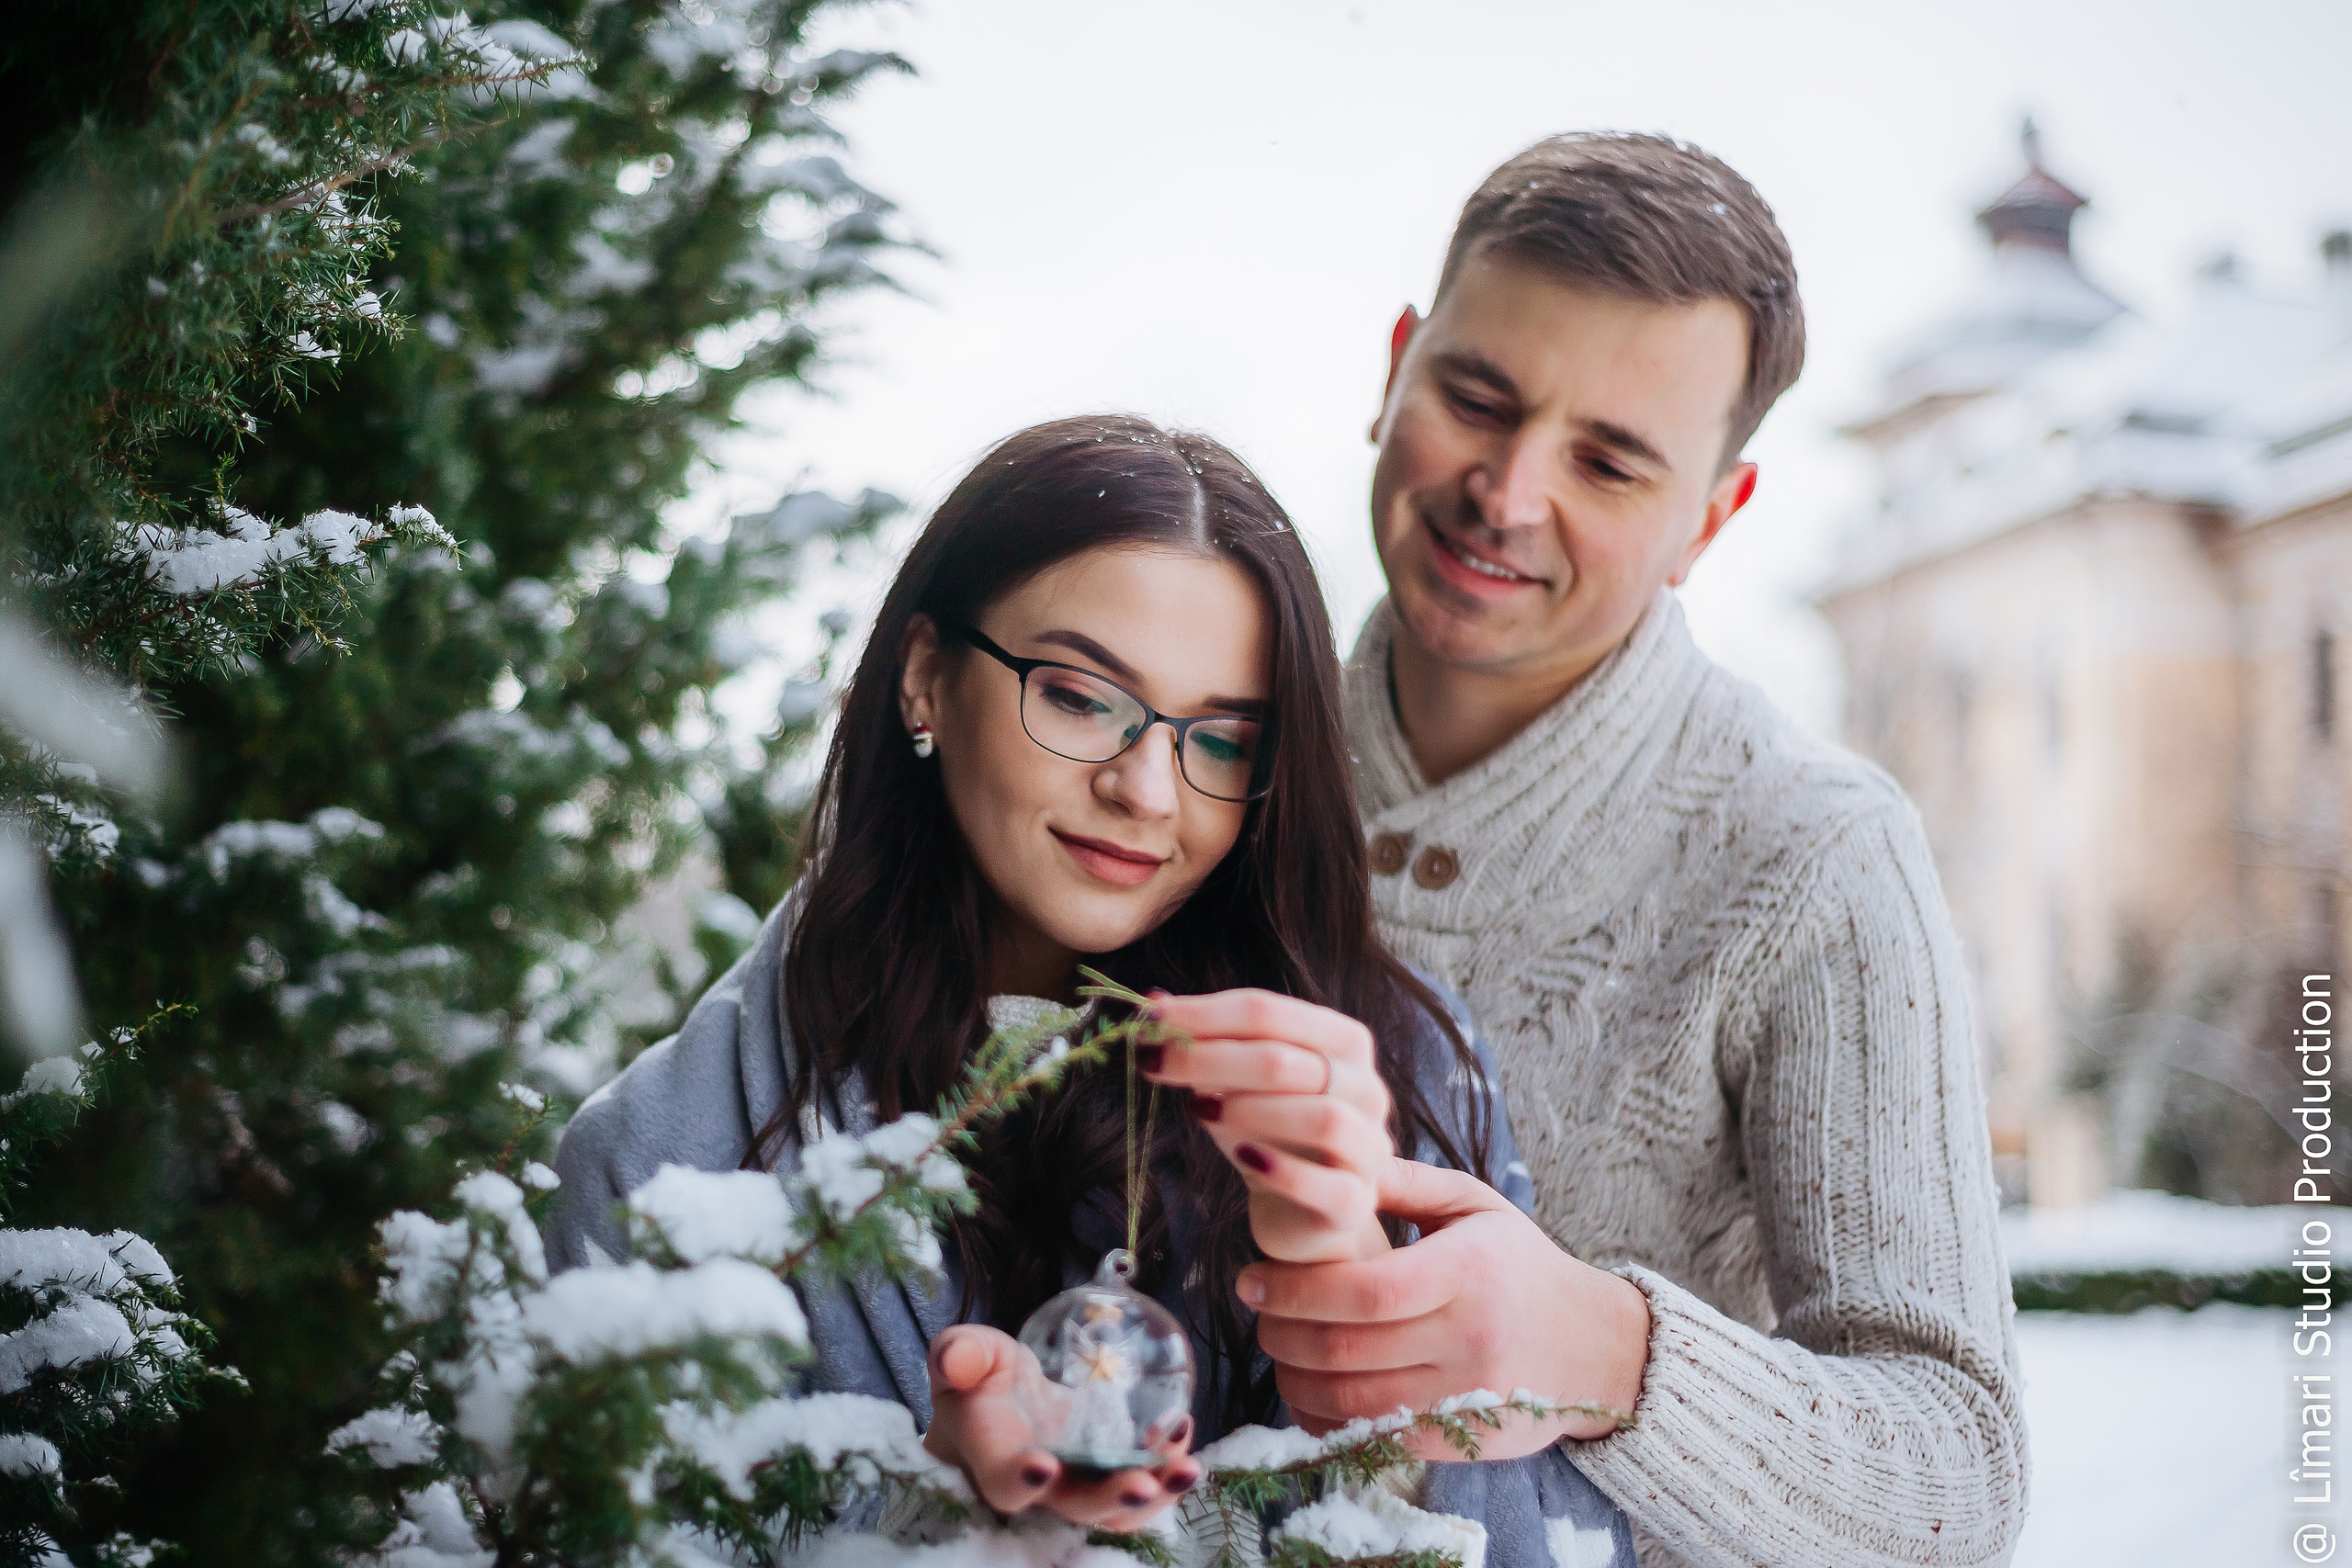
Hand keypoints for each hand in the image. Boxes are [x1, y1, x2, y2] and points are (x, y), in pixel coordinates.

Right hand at [921, 1324, 1198, 1528]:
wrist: (998, 1404)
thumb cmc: (976, 1379)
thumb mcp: (962, 1355)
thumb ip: (957, 1353)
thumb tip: (956, 1360)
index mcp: (991, 1457)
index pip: (1001, 1483)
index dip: (1019, 1480)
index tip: (1043, 1465)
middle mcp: (1038, 1485)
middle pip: (1075, 1507)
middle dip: (1111, 1499)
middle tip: (1143, 1484)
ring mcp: (1075, 1483)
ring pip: (1116, 1509)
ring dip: (1155, 1494)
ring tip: (1186, 1469)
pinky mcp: (1105, 1470)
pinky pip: (1139, 1482)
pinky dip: (1164, 1466)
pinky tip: (1181, 1432)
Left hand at [1140, 989, 1393, 1262]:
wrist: (1298, 1210)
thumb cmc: (1267, 1134)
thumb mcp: (1234, 1084)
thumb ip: (1206, 1044)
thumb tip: (1154, 1005)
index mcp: (1342, 1042)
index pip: (1270, 1013)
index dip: (1205, 1014)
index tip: (1150, 1020)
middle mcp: (1367, 1088)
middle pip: (1288, 1061)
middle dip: (1210, 1058)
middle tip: (1154, 1062)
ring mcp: (1369, 1146)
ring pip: (1323, 1117)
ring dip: (1251, 1110)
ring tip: (1200, 1111)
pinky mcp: (1357, 1201)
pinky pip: (1329, 1185)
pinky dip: (1284, 1170)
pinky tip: (1246, 1158)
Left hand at [1237, 1159, 1649, 1458]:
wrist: (1595, 1348)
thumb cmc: (1522, 1267)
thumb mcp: (1476, 1207)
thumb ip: (1405, 1183)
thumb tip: (1333, 1162)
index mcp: (1468, 1271)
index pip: (1367, 1291)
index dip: (1296, 1291)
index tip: (1251, 1279)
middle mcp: (1469, 1339)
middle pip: (1347, 1349)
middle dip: (1280, 1333)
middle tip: (1255, 1312)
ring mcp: (1466, 1397)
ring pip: (1351, 1403)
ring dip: (1292, 1379)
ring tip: (1275, 1349)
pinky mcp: (1462, 1440)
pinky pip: (1373, 1438)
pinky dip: (1325, 1420)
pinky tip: (1306, 1391)